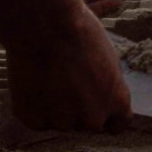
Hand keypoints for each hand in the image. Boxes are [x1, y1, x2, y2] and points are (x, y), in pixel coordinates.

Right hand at [5, 8, 131, 131]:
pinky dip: (35, 106)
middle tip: (67, 82)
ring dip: (56, 107)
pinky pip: (38, 119)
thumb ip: (107, 87)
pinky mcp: (35, 120)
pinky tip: (34, 82)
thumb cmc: (80, 35)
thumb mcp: (109, 60)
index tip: (96, 104)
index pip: (117, 125)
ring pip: (61, 121)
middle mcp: (93, 119)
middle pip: (87, 123)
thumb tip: (101, 97)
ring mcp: (63, 122)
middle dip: (80, 109)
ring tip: (49, 78)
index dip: (106, 113)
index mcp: (117, 103)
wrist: (45, 26)